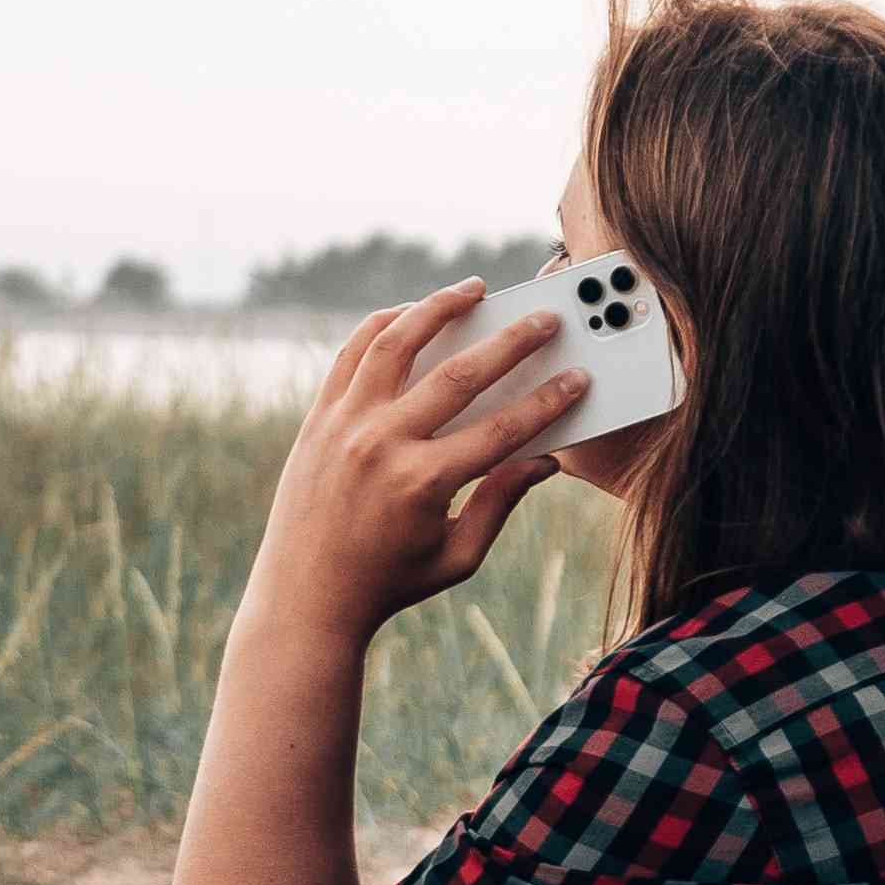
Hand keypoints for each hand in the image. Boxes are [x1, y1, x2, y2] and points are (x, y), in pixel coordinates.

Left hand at [243, 283, 588, 641]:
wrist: (306, 596)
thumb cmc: (389, 581)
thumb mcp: (457, 556)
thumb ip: (500, 503)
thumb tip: (545, 459)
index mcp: (424, 484)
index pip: (502, 430)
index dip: (548, 402)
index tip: (577, 378)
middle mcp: (383, 445)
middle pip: (460, 374)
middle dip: (512, 342)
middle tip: (545, 318)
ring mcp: (346, 425)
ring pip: (398, 342)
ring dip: (440, 306)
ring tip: (474, 288)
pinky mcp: (319, 416)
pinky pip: (353, 352)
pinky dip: (385, 324)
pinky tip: (413, 312)